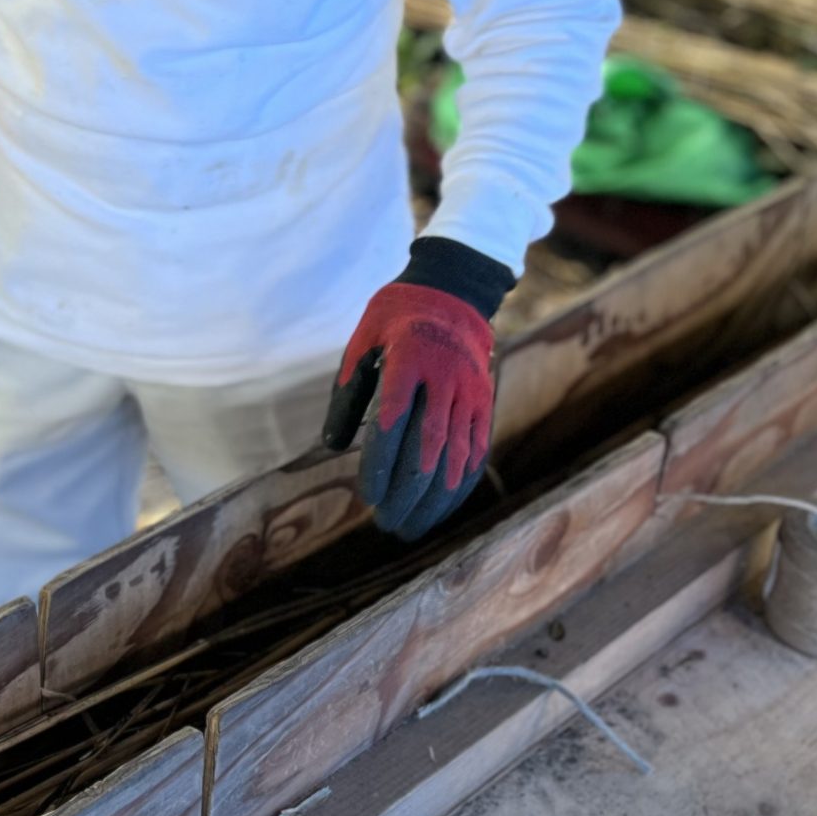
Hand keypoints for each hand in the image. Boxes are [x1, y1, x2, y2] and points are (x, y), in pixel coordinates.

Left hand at [320, 238, 511, 540]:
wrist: (452, 290)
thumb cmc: (393, 320)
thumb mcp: (360, 343)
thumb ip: (347, 394)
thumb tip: (331, 446)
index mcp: (407, 360)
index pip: (393, 422)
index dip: (381, 463)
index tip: (367, 496)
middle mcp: (444, 378)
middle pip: (427, 446)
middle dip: (407, 491)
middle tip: (387, 523)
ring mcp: (470, 391)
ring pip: (456, 454)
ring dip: (435, 497)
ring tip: (413, 526)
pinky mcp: (485, 400)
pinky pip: (477, 448)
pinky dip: (461, 482)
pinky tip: (444, 506)